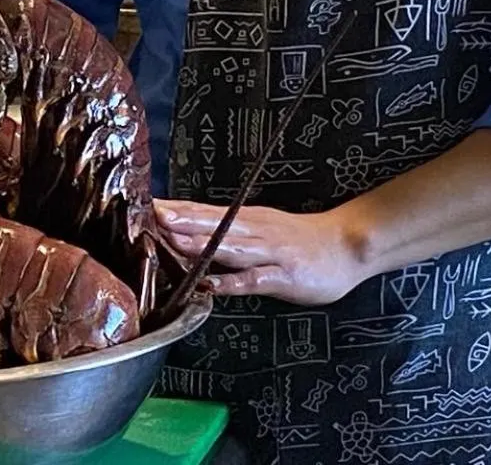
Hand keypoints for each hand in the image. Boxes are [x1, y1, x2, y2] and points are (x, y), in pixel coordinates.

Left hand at [155, 199, 366, 305]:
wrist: (345, 245)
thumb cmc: (298, 241)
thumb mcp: (259, 230)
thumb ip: (225, 233)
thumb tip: (184, 233)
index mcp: (245, 220)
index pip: (203, 211)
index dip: (174, 209)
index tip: (144, 205)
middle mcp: (253, 230)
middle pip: (211, 223)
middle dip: (180, 220)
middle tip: (150, 215)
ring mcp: (269, 251)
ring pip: (229, 246)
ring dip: (199, 242)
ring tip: (173, 239)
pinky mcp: (284, 274)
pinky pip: (255, 278)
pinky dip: (233, 282)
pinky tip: (213, 285)